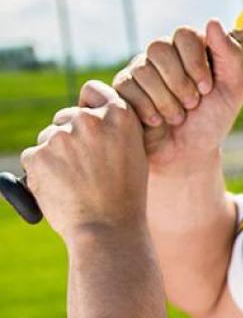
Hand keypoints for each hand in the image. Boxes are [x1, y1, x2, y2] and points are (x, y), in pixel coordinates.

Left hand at [20, 81, 147, 241]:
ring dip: (54, 154)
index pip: (92, 90)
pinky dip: (40, 171)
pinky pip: (33, 157)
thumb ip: (114, 129)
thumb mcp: (134, 150)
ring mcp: (62, 136)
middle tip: (80, 165)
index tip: (89, 125)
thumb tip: (89, 118)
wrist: (108, 227)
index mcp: (119, 114)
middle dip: (68, 135)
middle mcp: (89, 119)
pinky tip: (60, 188)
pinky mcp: (38, 155)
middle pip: (66, 116)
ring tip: (73, 182)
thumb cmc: (125, 193)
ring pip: (48, 138)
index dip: (88, 107)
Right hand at [112, 19, 242, 170]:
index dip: (195, 61)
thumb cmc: (214, 119)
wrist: (188, 154)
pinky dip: (147, 108)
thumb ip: (230, 55)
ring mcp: (141, 70)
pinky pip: (126, 88)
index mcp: (191, 48)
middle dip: (179, 81)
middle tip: (193, 104)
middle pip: (158, 47)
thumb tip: (211, 21)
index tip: (207, 87)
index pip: (185, 34)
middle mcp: (164, 54)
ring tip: (178, 116)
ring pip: (142, 68)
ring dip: (165, 98)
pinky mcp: (123, 90)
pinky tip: (158, 121)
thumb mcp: (234, 89)